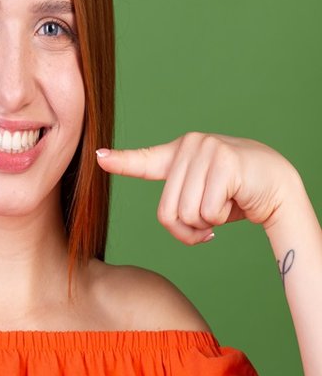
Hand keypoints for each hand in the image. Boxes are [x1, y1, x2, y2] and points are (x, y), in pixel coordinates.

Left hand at [96, 131, 300, 244]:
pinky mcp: (224, 161)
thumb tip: (171, 219)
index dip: (121, 162)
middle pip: (167, 211)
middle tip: (209, 226)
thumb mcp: (200, 199)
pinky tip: (237, 200)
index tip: (99, 157)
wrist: (277, 187)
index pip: (144, 160)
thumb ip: (180, 206)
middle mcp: (189, 145)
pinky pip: (208, 211)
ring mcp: (207, 149)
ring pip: (187, 213)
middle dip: (187, 230)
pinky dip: (222, 217)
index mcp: (179, 153)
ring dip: (206, 224)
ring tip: (224, 208)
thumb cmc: (235, 196)